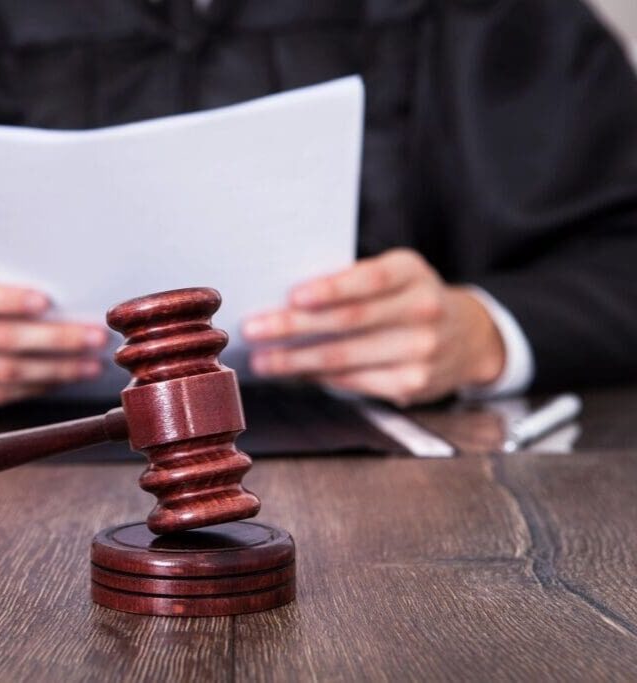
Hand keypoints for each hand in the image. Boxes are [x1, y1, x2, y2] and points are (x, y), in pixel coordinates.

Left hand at [242, 248, 504, 405]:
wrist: (467, 337)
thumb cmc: (406, 299)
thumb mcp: (393, 276)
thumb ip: (350, 281)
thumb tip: (284, 299)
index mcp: (412, 272)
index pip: (370, 279)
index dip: (331, 288)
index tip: (293, 296)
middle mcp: (422, 310)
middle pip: (348, 321)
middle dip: (293, 327)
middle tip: (253, 329)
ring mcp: (421, 351)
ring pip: (344, 357)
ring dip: (295, 360)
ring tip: (261, 360)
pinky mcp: (412, 384)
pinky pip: (352, 380)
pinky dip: (317, 377)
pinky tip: (292, 373)